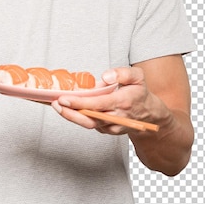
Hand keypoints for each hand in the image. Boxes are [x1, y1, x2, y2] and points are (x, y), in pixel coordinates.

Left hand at [51, 66, 170, 134]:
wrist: (149, 114)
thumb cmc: (140, 92)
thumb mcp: (137, 76)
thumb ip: (122, 73)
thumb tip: (106, 76)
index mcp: (123, 102)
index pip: (98, 104)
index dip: (80, 103)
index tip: (64, 99)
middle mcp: (117, 117)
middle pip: (89, 118)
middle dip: (70, 113)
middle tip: (54, 104)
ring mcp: (112, 126)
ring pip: (88, 124)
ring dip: (71, 116)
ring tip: (56, 106)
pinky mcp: (107, 130)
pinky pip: (90, 125)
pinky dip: (77, 118)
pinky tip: (67, 109)